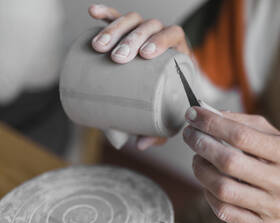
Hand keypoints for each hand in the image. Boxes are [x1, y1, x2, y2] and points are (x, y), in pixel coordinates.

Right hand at [89, 4, 190, 149]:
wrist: (166, 90)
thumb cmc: (169, 103)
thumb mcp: (167, 118)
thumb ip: (157, 132)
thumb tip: (139, 144)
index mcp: (178, 53)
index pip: (174, 35)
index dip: (161, 39)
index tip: (145, 54)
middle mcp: (162, 39)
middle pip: (150, 26)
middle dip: (132, 38)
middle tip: (118, 58)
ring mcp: (144, 34)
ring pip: (132, 20)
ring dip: (116, 28)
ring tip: (99, 46)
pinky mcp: (128, 34)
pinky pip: (117, 18)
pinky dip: (107, 14)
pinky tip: (93, 13)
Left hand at [183, 107, 279, 222]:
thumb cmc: (272, 153)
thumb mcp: (264, 131)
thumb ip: (237, 121)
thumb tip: (205, 114)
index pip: (241, 136)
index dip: (211, 124)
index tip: (192, 114)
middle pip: (229, 163)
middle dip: (201, 144)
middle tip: (189, 135)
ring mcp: (276, 207)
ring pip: (222, 189)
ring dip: (201, 169)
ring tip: (197, 158)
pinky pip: (223, 210)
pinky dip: (208, 193)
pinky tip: (208, 181)